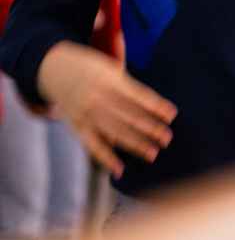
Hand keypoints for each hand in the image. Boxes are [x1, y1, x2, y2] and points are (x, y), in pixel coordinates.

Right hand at [37, 40, 176, 177]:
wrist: (57, 69)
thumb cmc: (96, 71)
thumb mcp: (113, 71)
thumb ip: (131, 89)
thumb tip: (156, 110)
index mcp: (111, 81)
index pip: (138, 95)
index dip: (155, 105)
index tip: (172, 115)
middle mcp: (99, 98)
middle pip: (128, 115)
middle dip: (149, 128)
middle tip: (167, 139)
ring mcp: (87, 113)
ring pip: (113, 131)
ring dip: (134, 144)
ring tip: (153, 153)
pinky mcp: (78, 126)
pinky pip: (92, 144)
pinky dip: (105, 158)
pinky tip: (119, 170)